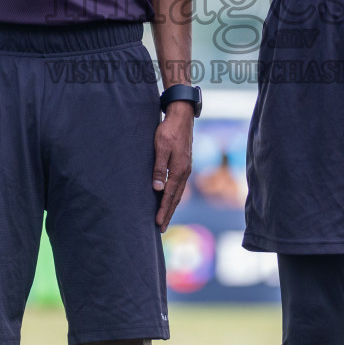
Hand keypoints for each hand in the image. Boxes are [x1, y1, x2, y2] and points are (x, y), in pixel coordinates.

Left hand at [152, 103, 193, 230]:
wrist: (181, 116)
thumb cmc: (168, 130)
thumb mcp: (161, 147)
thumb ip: (159, 168)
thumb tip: (157, 188)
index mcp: (179, 170)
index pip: (169, 195)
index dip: (163, 210)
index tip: (158, 223)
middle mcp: (184, 172)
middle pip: (176, 197)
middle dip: (169, 213)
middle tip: (161, 228)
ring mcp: (186, 168)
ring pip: (178, 192)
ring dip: (172, 206)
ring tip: (166, 217)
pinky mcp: (184, 164)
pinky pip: (179, 185)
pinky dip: (175, 195)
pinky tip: (171, 198)